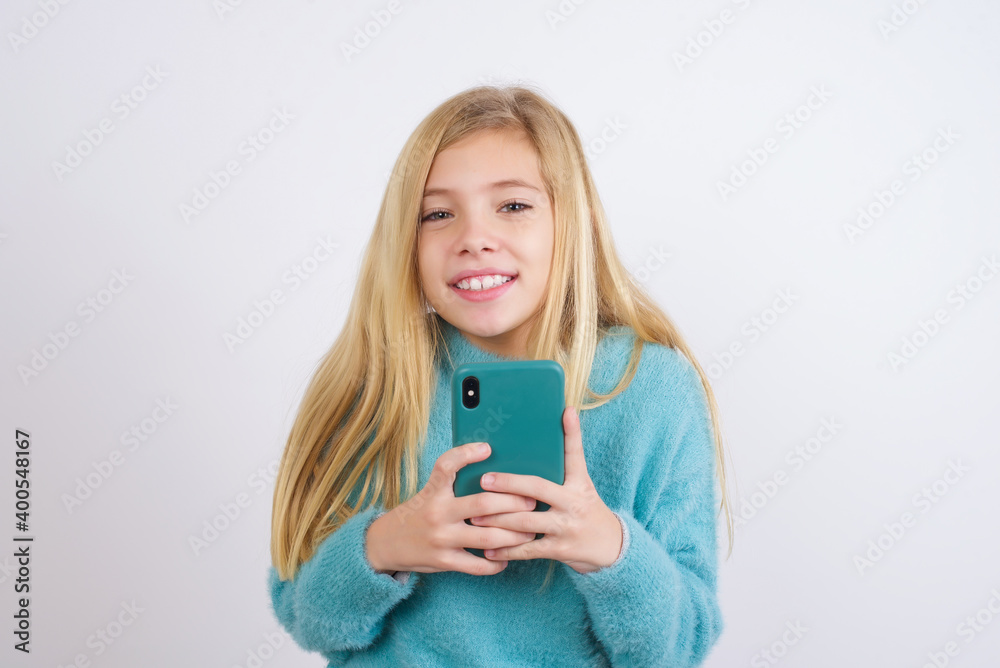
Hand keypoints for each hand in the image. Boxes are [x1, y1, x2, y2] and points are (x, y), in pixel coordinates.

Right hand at [366, 441, 539, 576]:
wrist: (384, 544)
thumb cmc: (415, 514)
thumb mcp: (427, 492)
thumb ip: (452, 484)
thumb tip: (490, 469)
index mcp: (433, 492)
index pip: (446, 466)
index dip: (466, 454)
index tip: (487, 448)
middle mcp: (437, 513)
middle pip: (482, 504)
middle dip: (513, 502)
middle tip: (531, 501)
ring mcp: (442, 539)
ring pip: (487, 538)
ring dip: (514, 535)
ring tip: (529, 532)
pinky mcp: (444, 561)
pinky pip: (477, 565)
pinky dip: (497, 562)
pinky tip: (508, 557)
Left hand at [469, 406, 623, 573]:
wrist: (613, 547)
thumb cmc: (588, 510)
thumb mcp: (582, 486)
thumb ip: (566, 463)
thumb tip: (561, 421)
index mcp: (579, 484)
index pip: (575, 454)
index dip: (572, 432)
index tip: (565, 412)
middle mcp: (573, 503)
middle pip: (537, 489)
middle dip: (509, 484)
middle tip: (484, 480)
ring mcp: (566, 527)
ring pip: (526, 522)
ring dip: (498, 519)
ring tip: (476, 516)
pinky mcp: (560, 549)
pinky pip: (528, 549)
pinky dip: (507, 550)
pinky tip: (488, 548)